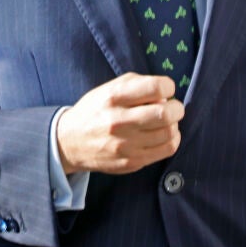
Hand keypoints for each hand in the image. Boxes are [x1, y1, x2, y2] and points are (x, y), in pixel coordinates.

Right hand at [55, 72, 182, 174]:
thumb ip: (137, 84)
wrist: (70, 142)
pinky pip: (166, 150)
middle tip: (172, 107)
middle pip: (165, 113)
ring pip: (169, 133)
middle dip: (176, 108)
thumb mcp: (108, 88)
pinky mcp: (131, 162)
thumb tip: (165, 95)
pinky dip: (172, 140)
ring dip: (173, 124)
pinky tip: (164, 135)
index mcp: (113, 97)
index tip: (165, 89)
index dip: (168, 86)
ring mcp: (125, 144)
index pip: (155, 88)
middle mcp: (118, 120)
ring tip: (165, 122)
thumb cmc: (94, 111)